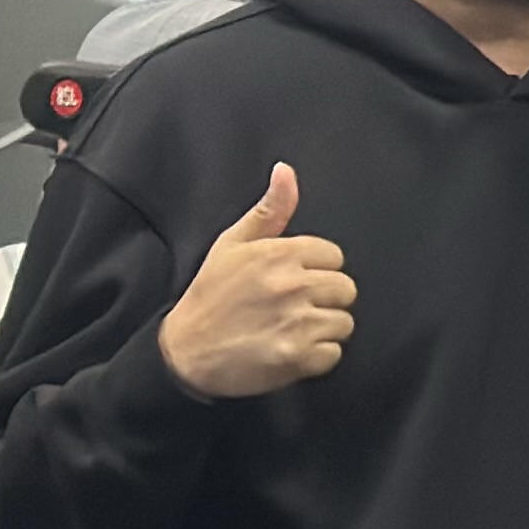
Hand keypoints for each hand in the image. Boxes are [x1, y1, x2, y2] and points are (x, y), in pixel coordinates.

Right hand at [161, 164, 355, 399]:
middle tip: (290, 308)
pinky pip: (334, 354)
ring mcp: (297, 322)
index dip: (315, 270)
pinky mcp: (298, 356)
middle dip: (323, 300)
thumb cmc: (210, 295)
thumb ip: (269, 209)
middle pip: (345, 289)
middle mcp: (292, 285)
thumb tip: (286, 171)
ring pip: (344, 322)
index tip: (290, 282)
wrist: (183, 351)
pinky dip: (316, 357)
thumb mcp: (233, 244)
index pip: (333, 257)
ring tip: (288, 330)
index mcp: (279, 254)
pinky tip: (289, 351)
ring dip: (322, 330)